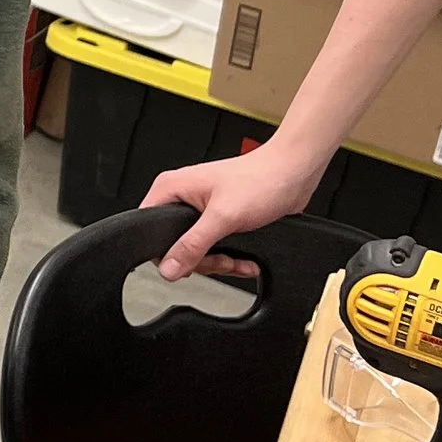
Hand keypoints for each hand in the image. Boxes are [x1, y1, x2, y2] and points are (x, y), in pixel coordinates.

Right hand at [144, 138, 323, 278]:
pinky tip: (243, 262)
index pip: (148, 228)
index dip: (166, 253)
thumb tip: (168, 267)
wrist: (292, 174)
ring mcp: (200, 208)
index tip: (190, 262)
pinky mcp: (218, 218)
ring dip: (219, 262)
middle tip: (219, 260)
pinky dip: (230, 258)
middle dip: (201, 260)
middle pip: (174, 245)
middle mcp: (182, 197)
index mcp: (171, 188)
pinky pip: (214, 247)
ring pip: (196, 249)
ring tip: (236, 262)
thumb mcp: (222, 217)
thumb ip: (192, 245)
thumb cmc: (261, 179)